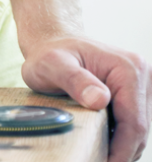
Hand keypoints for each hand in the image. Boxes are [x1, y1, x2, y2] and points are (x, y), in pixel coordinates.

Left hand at [22, 36, 151, 161]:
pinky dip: (118, 137)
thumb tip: (100, 100)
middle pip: (139, 129)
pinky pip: (132, 123)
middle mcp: (143, 75)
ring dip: (120, 146)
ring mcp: (142, 85)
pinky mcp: (136, 93)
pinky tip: (100, 143)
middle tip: (94, 161)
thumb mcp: (52, 65)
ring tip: (96, 156)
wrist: (52, 42)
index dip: (121, 151)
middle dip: (121, 152)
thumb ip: (74, 80)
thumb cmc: (49, 53)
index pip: (134, 123)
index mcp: (128, 69)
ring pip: (138, 129)